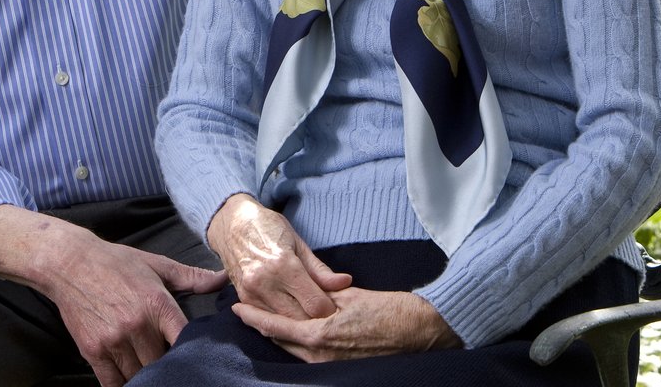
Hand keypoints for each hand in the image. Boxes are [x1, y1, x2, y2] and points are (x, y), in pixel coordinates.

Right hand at [0, 205, 224, 386]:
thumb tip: (223, 279)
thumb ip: (191, 277)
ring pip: (139, 375)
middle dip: (167, 364)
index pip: (184, 340)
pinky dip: (122, 383)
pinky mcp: (93, 350)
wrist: (69, 263)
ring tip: (149, 367)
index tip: (195, 355)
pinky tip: (128, 377)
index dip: (192, 352)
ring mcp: (114, 340)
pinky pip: (113, 382)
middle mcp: (137, 324)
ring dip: (145, 375)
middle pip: (162, 363)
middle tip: (169, 361)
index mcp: (157, 303)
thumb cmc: (116, 262)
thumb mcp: (156, 264)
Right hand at [207, 194, 350, 320]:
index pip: (315, 305)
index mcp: (283, 266)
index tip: (335, 305)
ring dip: (299, 322)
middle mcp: (265, 283)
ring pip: (284, 325)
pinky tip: (290, 311)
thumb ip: (320, 269)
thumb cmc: (267, 227)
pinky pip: (268, 321)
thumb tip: (345, 283)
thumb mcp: (297, 242)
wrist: (230, 223)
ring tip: (307, 310)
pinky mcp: (244, 300)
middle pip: (301, 320)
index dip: (330, 309)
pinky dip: (282, 319)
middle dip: (316, 319)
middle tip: (324, 310)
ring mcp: (251, 294)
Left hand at [231, 287, 459, 362]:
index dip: (254, 317)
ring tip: (264, 319)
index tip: (238, 308)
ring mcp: (332, 364)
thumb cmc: (391, 310)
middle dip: (262, 326)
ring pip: (293, 350)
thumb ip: (322, 297)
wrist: (422, 332)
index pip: (276, 326)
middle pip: (281, 341)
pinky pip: (310, 355)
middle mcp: (322, 355)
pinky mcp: (342, 367)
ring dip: (279, 335)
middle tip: (245, 311)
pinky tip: (293, 333)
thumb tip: (302, 293)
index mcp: (320, 335)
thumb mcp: (351, 296)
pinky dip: (297, 343)